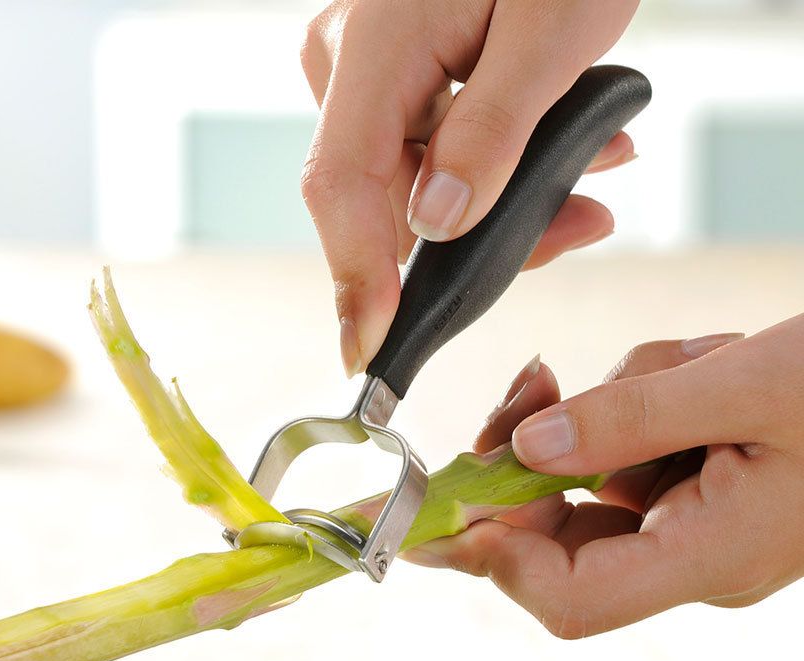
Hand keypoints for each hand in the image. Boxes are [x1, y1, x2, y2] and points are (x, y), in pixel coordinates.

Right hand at [300, 0, 639, 374]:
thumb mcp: (553, 30)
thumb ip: (494, 130)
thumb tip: (437, 225)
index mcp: (374, 47)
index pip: (341, 187)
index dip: (356, 280)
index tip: (373, 352)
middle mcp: (351, 65)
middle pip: (389, 199)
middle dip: (479, 237)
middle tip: (577, 226)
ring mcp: (366, 72)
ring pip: (417, 184)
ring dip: (504, 197)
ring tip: (595, 167)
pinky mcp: (392, 79)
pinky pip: (430, 152)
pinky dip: (494, 165)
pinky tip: (567, 146)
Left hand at [405, 316, 803, 636]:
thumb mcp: (753, 382)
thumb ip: (632, 421)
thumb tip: (524, 453)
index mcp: (713, 557)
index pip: (568, 600)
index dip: (496, 556)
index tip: (453, 491)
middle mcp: (694, 557)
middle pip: (560, 539)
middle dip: (531, 458)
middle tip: (533, 383)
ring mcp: (698, 523)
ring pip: (591, 481)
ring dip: (604, 412)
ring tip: (685, 360)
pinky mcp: (702, 484)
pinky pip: (630, 451)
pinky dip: (637, 403)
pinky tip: (697, 365)